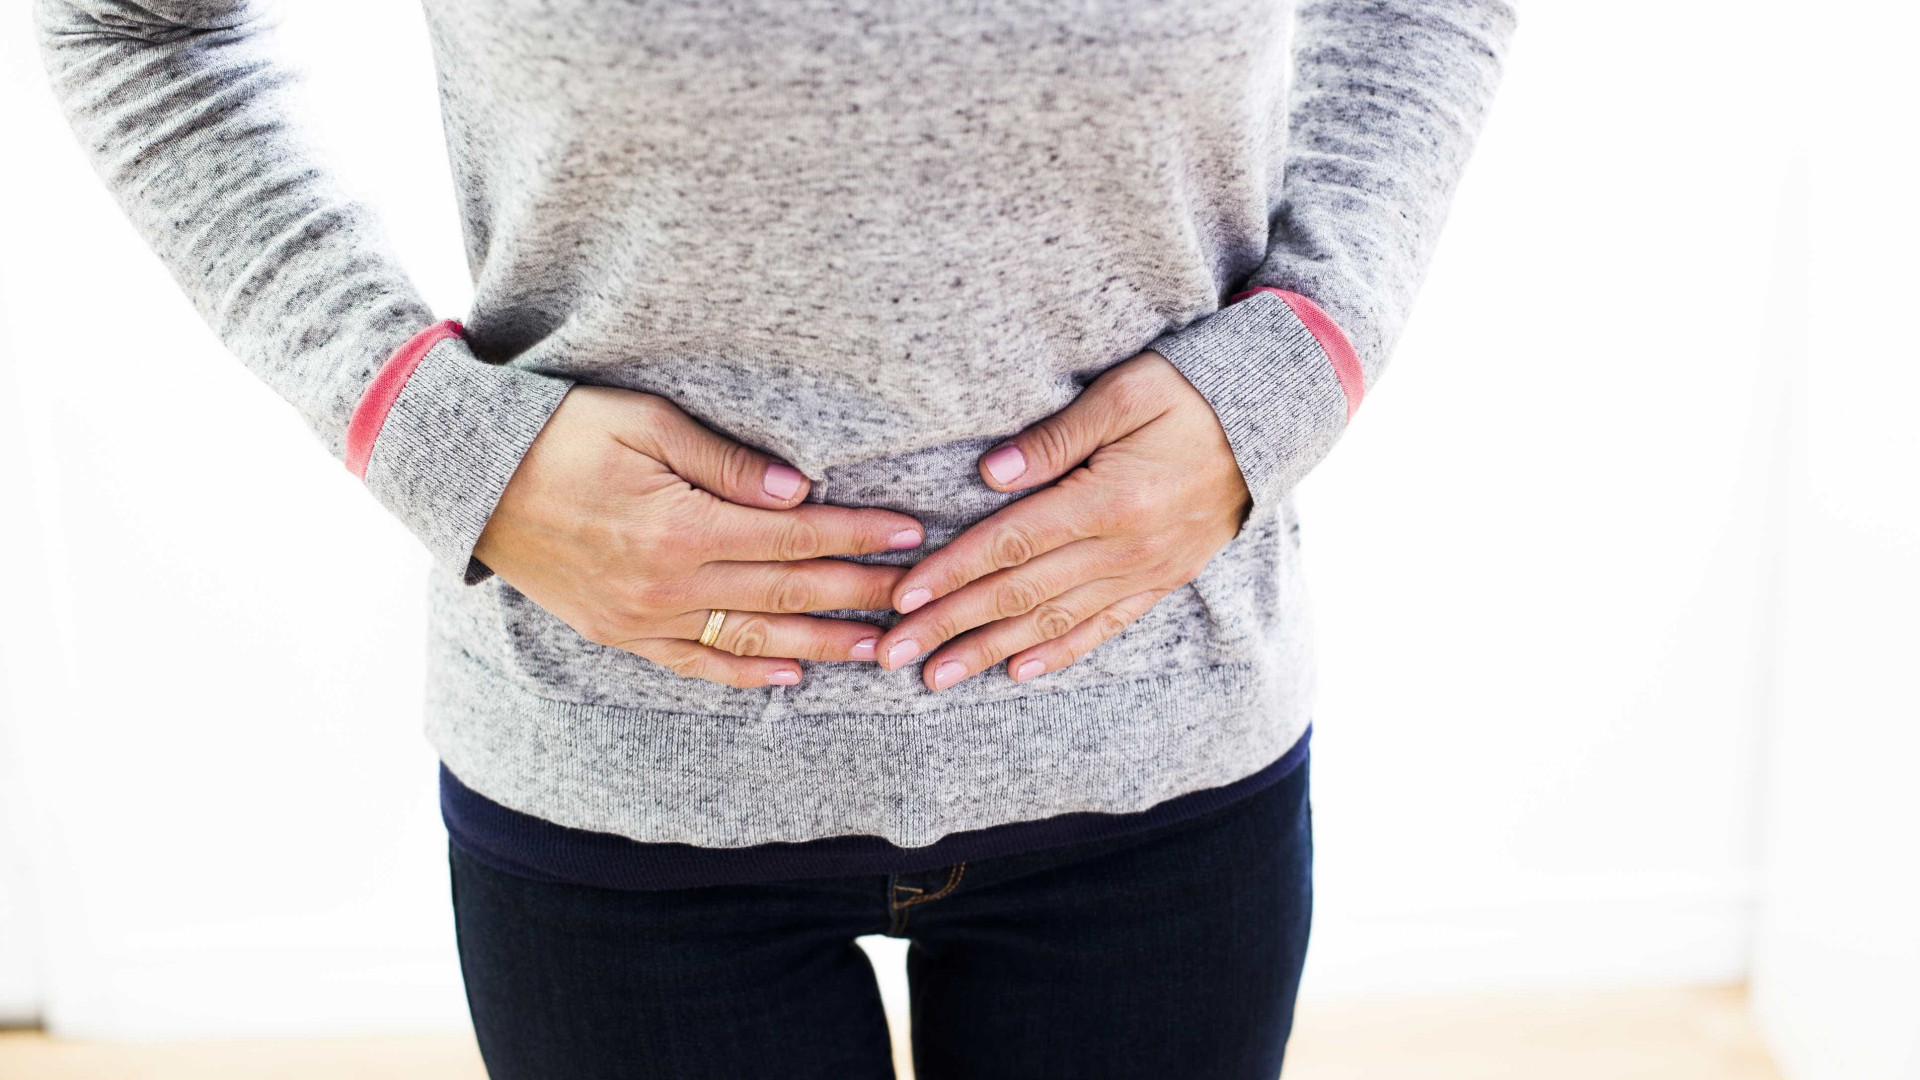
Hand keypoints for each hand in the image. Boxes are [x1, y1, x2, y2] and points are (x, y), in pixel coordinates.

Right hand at [474, 386, 924, 687]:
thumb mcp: (642, 423)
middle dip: (858, 592)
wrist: (470, 481)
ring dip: (819, 643)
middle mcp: (668, 583)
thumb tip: (797, 492)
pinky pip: (695, 663)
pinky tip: (787, 675)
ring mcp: (643, 617)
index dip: (856, 535)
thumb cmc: (558, 432)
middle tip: (917, 596)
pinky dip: (743, 671)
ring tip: (876, 649)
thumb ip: (723, 461)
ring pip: (751, 637)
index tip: (908, 532)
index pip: (794, 535)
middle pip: (786, 590)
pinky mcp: (619, 632)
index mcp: (680, 527)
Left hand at [875, 351, 1249, 690]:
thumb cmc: (1192, 395)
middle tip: (894, 656)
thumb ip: (1059, 437)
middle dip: (952, 627)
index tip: (903, 598)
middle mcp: (1124, 549)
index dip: (952, 573)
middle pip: (1020, 595)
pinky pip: (1102, 627)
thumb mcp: (1127, 394)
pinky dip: (1058, 652)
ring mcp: (1143, 572)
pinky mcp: (1159, 582)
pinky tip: (1018, 671)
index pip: (1011, 545)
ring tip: (938, 677)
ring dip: (990, 652)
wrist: (1272, 424)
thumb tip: (992, 475)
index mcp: (1109, 501)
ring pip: (1053, 622)